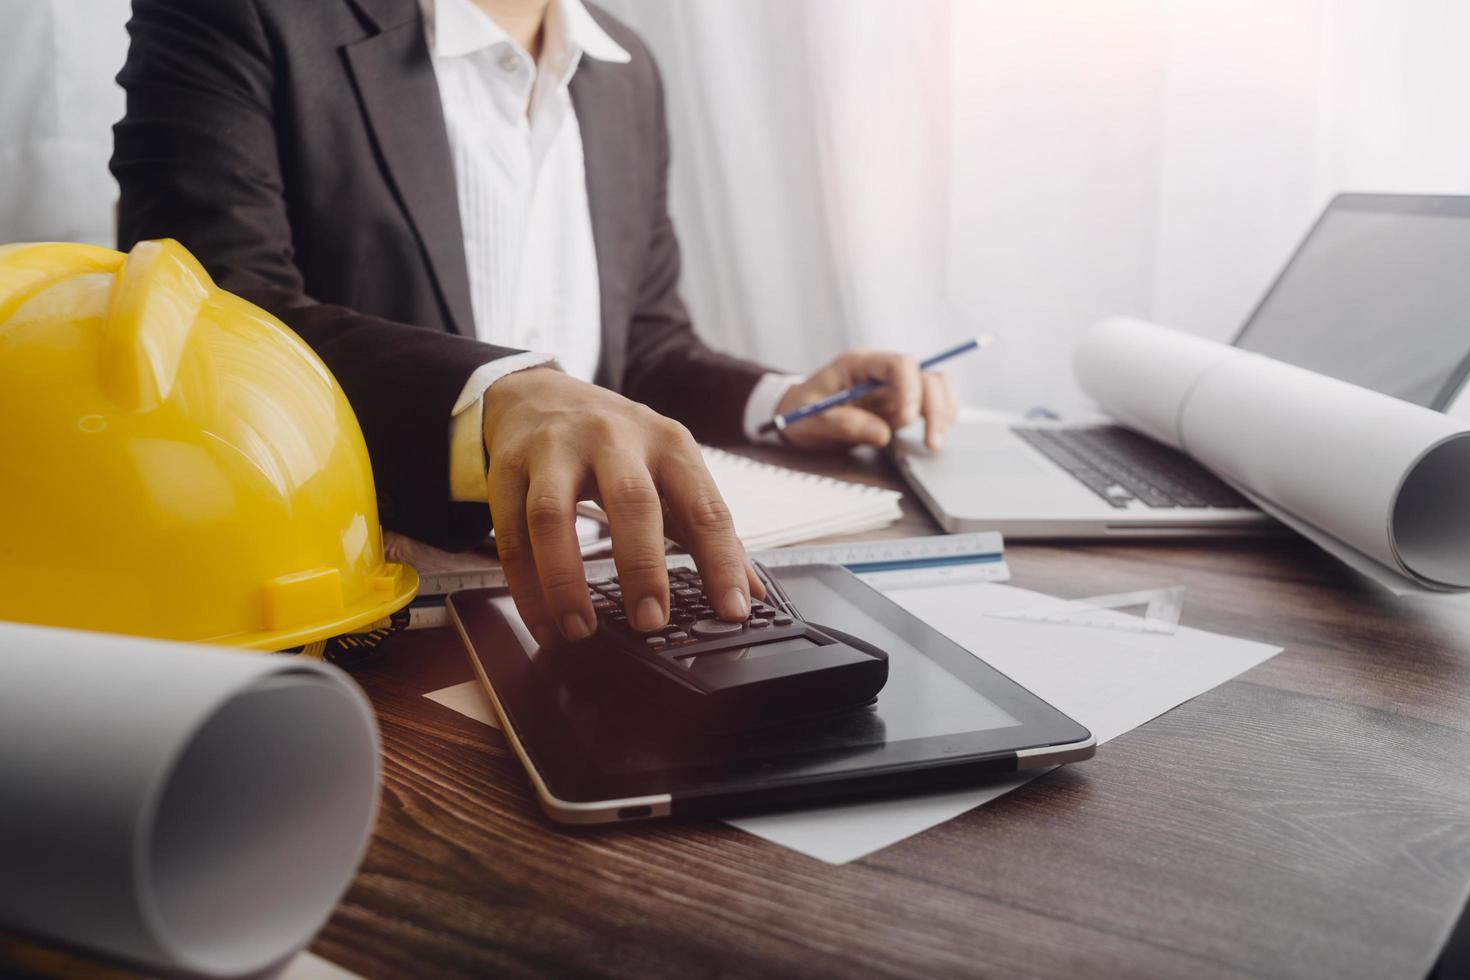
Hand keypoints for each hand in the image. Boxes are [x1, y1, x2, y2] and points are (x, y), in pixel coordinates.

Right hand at [482, 368, 763, 645]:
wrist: (539, 393)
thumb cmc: (616, 440)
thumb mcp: (669, 465)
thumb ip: (706, 527)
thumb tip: (750, 591)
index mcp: (668, 443)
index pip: (705, 505)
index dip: (722, 561)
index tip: (732, 610)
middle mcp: (614, 439)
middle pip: (631, 501)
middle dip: (643, 566)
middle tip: (651, 621)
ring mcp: (556, 450)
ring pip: (553, 516)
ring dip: (565, 580)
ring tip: (580, 629)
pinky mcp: (509, 468)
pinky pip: (511, 531)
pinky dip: (525, 584)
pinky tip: (543, 620)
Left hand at [775, 349, 958, 450]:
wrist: (798, 415)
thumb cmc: (800, 411)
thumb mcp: (810, 419)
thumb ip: (843, 424)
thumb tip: (882, 434)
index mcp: (860, 363)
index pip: (900, 364)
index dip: (910, 389)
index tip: (906, 420)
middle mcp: (882, 371)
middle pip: (926, 375)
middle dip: (934, 407)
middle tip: (932, 442)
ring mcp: (895, 387)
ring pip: (936, 387)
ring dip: (943, 412)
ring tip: (935, 442)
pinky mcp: (901, 404)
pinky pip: (932, 404)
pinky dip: (940, 418)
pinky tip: (934, 437)